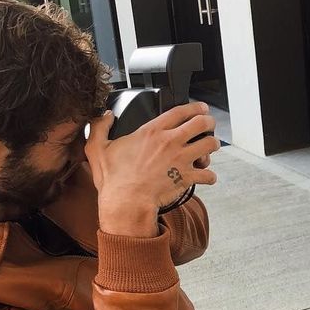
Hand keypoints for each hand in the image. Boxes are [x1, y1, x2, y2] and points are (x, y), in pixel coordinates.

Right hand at [86, 102, 219, 229]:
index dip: (195, 107)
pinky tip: (207, 176)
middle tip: (208, 126)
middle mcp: (170, 142)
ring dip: (212, 146)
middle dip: (209, 122)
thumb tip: (105, 115)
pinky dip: (210, 176)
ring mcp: (181, 160)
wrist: (126, 202)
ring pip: (210, 145)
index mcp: (152, 131)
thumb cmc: (114, 179)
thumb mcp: (98, 148)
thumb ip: (100, 127)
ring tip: (208, 149)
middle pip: (202, 123)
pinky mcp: (186, 178)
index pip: (180, 111)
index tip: (200, 108)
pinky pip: (208, 174)